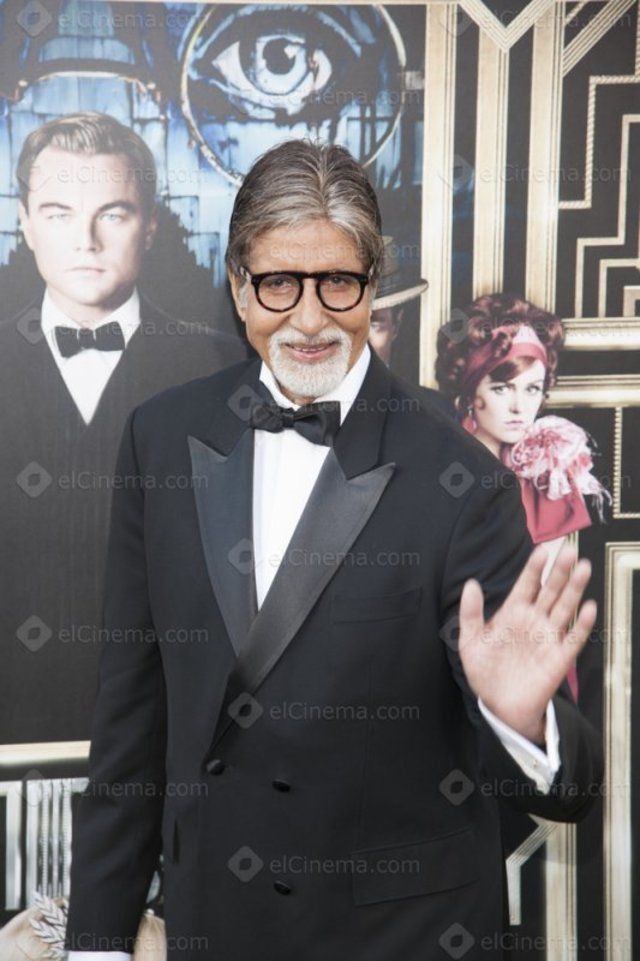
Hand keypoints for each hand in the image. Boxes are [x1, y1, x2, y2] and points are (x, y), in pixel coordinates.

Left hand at [457, 543, 596, 743]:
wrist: (498, 706)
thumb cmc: (485, 672)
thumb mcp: (470, 642)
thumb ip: (470, 613)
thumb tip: (471, 584)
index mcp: (513, 613)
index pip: (526, 585)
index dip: (534, 568)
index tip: (542, 550)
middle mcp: (534, 621)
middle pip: (550, 591)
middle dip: (559, 571)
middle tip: (569, 550)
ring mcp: (548, 638)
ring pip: (564, 608)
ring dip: (574, 589)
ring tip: (583, 568)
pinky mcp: (559, 658)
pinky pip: (573, 639)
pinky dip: (581, 624)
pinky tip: (587, 608)